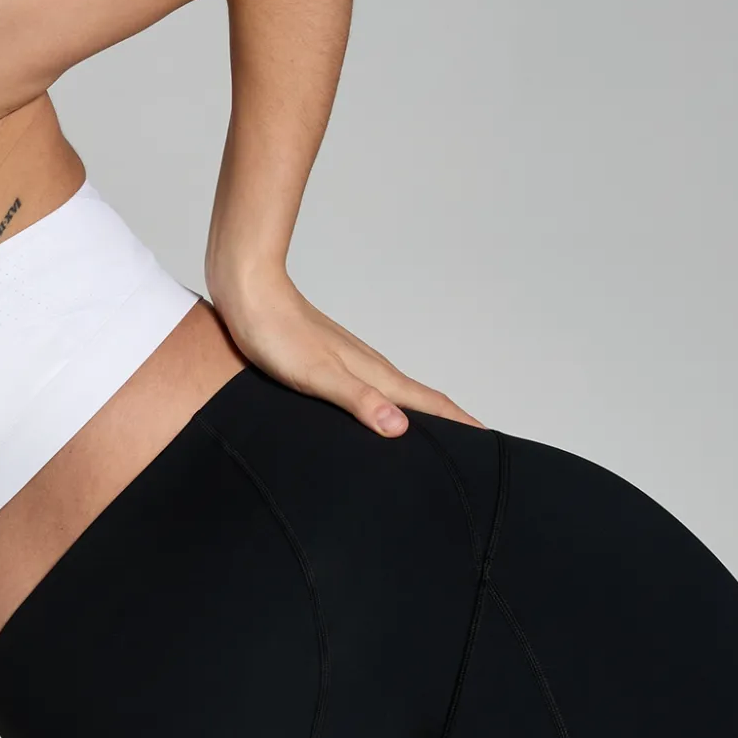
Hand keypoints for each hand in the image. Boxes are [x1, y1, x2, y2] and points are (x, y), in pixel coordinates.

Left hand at [209, 276, 485, 435]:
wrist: (249, 293)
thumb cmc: (276, 335)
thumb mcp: (317, 375)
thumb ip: (358, 400)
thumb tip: (401, 427)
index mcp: (373, 373)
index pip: (429, 402)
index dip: (460, 424)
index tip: (488, 441)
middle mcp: (368, 366)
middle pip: (420, 398)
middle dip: (449, 422)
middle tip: (472, 445)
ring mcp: (349, 361)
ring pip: (396, 393)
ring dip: (419, 414)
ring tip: (432, 435)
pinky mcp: (328, 360)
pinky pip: (370, 389)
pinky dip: (385, 405)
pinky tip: (373, 413)